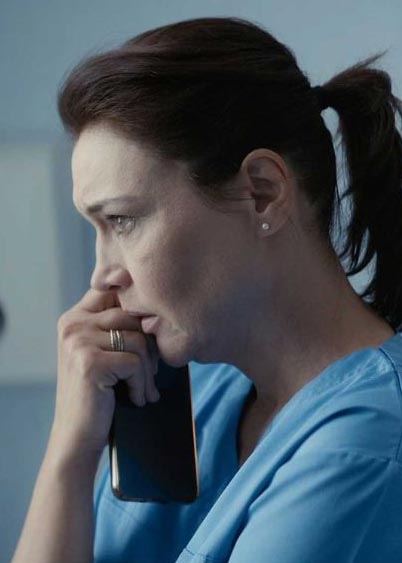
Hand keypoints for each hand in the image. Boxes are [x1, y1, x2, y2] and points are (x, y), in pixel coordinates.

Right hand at [50, 288, 159, 457]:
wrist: (77, 436)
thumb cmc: (98, 394)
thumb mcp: (101, 352)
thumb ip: (116, 326)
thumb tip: (158, 308)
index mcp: (74, 318)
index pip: (113, 291)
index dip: (136, 304)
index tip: (147, 332)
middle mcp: (72, 324)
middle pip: (132, 316)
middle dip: (149, 346)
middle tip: (152, 372)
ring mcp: (78, 341)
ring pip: (137, 339)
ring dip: (149, 369)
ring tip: (146, 389)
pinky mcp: (89, 362)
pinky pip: (135, 362)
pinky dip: (142, 384)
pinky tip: (137, 398)